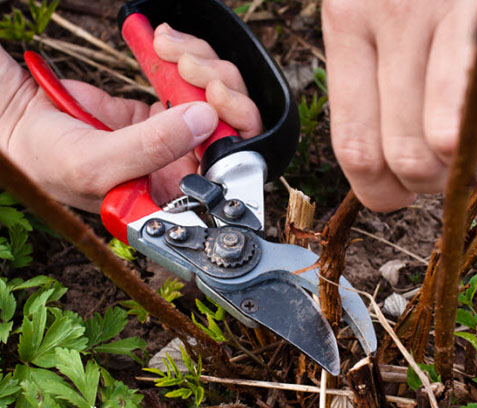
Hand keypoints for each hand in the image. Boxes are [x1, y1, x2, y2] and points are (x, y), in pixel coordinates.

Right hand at [0, 23, 260, 212]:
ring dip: (200, 63)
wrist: (19, 126)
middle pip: (232, 124)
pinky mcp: (162, 106)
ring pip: (215, 95)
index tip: (217, 98)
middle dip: (220, 86)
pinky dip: (183, 54)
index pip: (230, 167)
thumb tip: (204, 120)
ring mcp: (175, 133)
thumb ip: (152, 147)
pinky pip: (190, 77)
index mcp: (176, 194)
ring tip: (167, 47)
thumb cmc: (49, 163)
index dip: (236, 131)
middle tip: (191, 66)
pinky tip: (162, 42)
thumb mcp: (98, 165)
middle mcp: (182, 165)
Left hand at [322, 0, 476, 211]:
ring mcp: (450, 12)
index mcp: (349, 24)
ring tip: (474, 121)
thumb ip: (374, 84)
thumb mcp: (372, 13)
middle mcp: (393, 18)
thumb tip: (390, 168)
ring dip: (475, 151)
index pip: (355, 146)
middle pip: (406, 155)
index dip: (381, 191)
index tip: (398, 195)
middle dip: (433, 182)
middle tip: (447, 164)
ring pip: (455, 139)